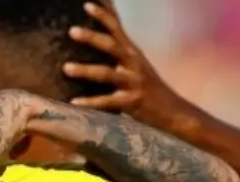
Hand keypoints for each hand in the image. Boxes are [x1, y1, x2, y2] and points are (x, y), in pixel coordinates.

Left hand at [62, 2, 197, 134]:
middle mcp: (133, 63)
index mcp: (131, 52)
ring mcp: (133, 82)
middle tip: (72, 31)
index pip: (116, 28)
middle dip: (92, 37)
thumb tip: (106, 27)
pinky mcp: (131, 102)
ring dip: (86, 70)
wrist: (173, 111)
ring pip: (107, 74)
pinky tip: (74, 102)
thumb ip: (119, 47)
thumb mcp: (135, 62)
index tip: (87, 4)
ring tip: (66, 68)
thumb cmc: (147, 85)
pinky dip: (90, 102)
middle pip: (111, 46)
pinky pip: (108, 103)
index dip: (103, 15)